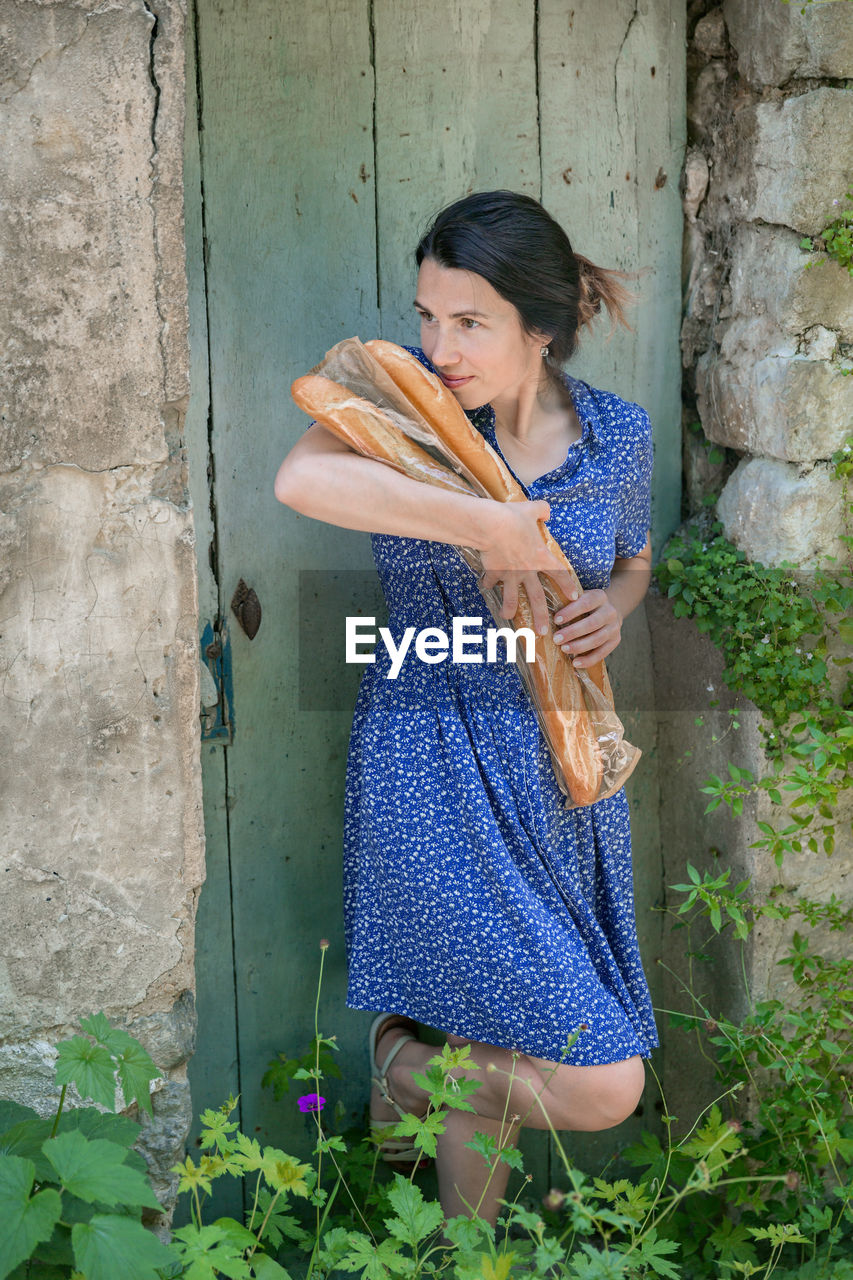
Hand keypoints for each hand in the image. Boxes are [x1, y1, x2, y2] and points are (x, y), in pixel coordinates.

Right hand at [478, 500, 580, 636]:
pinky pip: (491, 582)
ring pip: (512, 598)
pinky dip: (488, 584)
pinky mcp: (493, 571)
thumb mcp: (532, 509)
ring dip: (511, 609)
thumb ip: (542, 511)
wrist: (490, 526)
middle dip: (541, 616)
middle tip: (544, 631)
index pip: (560, 574)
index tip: (574, 597)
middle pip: (537, 598)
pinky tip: (486, 588)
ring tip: (510, 618)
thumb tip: (546, 511)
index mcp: (541, 557)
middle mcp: (527, 570)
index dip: (568, 586)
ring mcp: (509, 574)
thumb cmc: (513, 517)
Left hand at [552, 590, 622, 668]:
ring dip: (579, 646)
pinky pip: (602, 653)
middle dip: (573, 632)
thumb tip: (543, 612)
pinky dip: (588, 659)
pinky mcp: (615, 641)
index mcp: (599, 596)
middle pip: (592, 623)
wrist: (608, 611)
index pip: (586, 603)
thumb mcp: (579, 598)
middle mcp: (610, 611)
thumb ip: (566, 601)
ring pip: (598, 639)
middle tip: (556, 639)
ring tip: (564, 649)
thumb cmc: (585, 605)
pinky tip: (575, 663)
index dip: (571, 612)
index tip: (556, 620)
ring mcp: (614, 627)